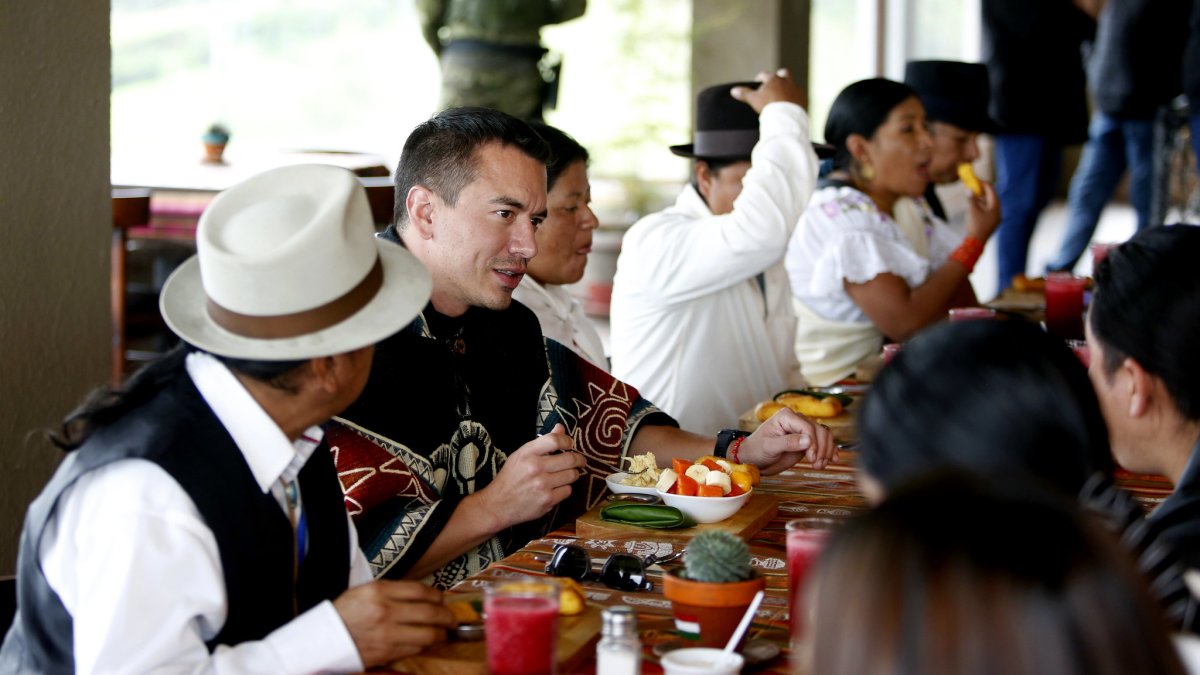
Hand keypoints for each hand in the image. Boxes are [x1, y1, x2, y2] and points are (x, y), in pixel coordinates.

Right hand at [333, 580, 455, 666]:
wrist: (324, 638)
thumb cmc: (346, 612)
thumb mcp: (366, 590)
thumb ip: (393, 591)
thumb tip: (424, 595)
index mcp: (380, 591)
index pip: (420, 591)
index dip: (437, 596)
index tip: (442, 599)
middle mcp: (386, 611)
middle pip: (430, 613)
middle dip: (447, 616)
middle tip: (452, 619)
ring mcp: (387, 634)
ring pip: (427, 635)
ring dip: (440, 634)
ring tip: (443, 632)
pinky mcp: (387, 653)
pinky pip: (415, 649)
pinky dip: (425, 645)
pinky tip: (426, 642)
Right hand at [476, 423, 582, 529]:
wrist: (497, 505)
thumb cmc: (511, 477)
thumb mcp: (521, 455)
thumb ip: (543, 442)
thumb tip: (561, 428)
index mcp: (527, 453)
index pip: (555, 440)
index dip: (568, 440)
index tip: (570, 444)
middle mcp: (535, 468)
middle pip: (570, 459)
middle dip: (579, 459)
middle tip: (580, 461)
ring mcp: (542, 485)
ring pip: (572, 475)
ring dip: (572, 474)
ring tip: (566, 474)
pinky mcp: (547, 501)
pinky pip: (567, 491)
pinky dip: (565, 489)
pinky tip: (557, 488)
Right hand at [731, 68, 806, 112]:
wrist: (786, 116)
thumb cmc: (768, 106)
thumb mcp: (754, 100)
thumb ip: (744, 94)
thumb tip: (733, 90)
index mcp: (773, 79)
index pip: (765, 75)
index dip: (760, 78)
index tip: (758, 82)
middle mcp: (786, 81)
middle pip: (784, 73)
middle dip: (780, 75)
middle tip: (775, 83)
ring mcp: (796, 89)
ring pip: (793, 84)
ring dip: (789, 87)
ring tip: (784, 95)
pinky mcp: (803, 98)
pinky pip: (800, 96)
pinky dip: (795, 98)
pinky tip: (792, 104)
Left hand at [739, 407, 837, 472]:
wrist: (754, 459)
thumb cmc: (757, 450)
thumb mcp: (770, 446)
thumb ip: (788, 442)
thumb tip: (808, 440)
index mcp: (786, 416)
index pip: (807, 427)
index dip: (813, 442)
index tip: (811, 457)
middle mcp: (797, 420)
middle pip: (819, 431)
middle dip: (821, 448)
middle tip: (817, 464)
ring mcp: (803, 431)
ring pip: (823, 436)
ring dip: (826, 451)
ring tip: (820, 465)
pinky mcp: (806, 441)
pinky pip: (822, 442)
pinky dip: (829, 450)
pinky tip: (833, 459)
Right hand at [964, 180, 1000, 242]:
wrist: (976, 243)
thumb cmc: (976, 226)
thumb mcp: (972, 211)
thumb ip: (971, 199)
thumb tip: (969, 189)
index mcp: (996, 208)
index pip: (992, 192)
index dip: (984, 184)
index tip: (977, 180)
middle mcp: (998, 212)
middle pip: (992, 198)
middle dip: (983, 191)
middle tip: (975, 185)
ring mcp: (995, 218)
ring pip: (989, 204)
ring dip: (981, 198)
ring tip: (973, 193)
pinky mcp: (990, 223)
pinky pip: (987, 210)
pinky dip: (981, 206)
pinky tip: (974, 204)